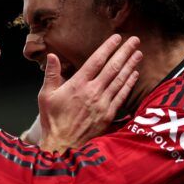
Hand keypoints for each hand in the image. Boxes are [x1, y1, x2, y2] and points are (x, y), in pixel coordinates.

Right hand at [39, 35, 141, 152]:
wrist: (63, 145)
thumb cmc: (52, 120)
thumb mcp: (45, 95)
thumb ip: (51, 74)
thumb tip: (52, 56)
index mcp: (77, 85)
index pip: (96, 61)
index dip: (108, 47)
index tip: (117, 38)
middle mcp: (93, 92)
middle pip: (113, 67)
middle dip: (125, 52)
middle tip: (135, 40)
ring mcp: (103, 103)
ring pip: (120, 80)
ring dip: (130, 65)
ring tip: (138, 53)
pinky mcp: (108, 114)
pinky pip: (122, 95)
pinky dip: (129, 83)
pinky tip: (134, 74)